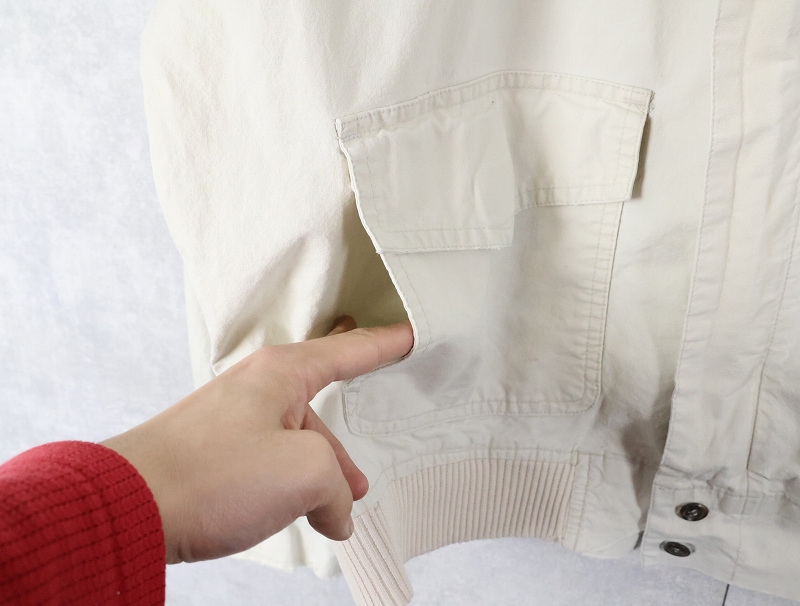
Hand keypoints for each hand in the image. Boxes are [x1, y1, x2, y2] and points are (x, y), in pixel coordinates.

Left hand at [100, 315, 413, 563]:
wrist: (129, 505)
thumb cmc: (209, 475)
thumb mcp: (304, 473)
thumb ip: (338, 485)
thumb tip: (335, 509)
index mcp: (282, 372)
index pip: (350, 351)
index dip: (388, 344)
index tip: (412, 333)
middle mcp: (256, 388)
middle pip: (320, 411)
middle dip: (342, 455)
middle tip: (359, 484)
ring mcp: (231, 419)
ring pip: (294, 444)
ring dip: (315, 480)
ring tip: (328, 515)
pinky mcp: (213, 451)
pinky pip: (266, 463)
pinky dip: (286, 489)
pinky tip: (292, 516)